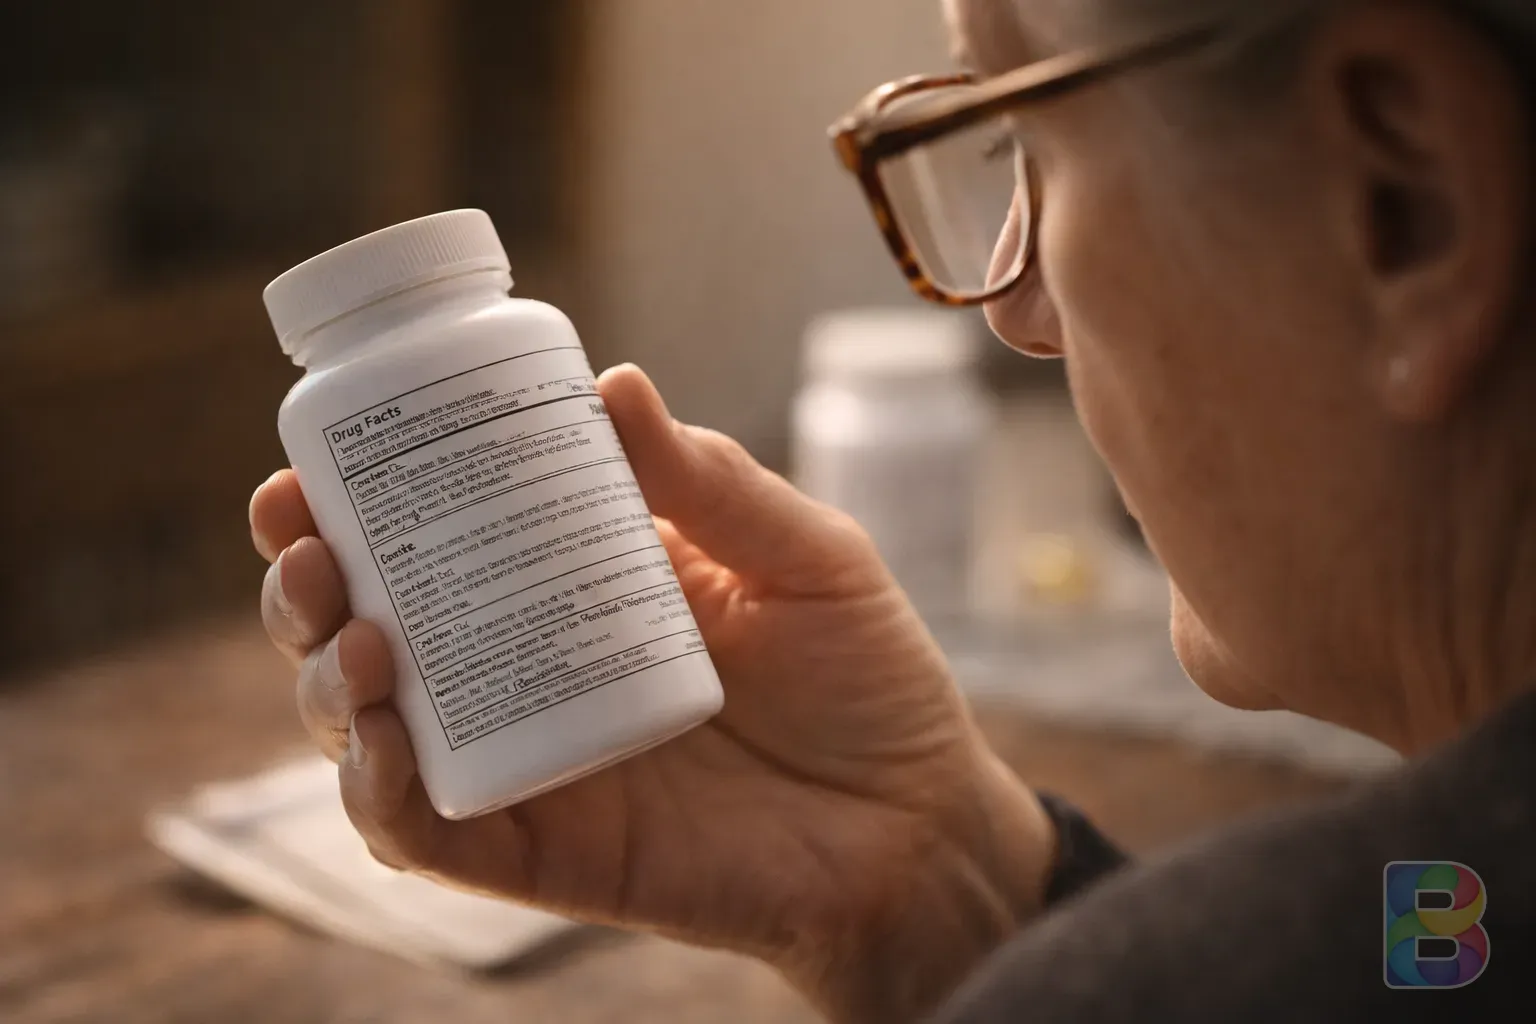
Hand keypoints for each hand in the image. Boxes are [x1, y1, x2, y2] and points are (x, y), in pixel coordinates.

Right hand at [251, 365, 1054, 1022]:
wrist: (916, 825)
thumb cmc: (868, 682)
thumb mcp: (805, 557)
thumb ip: (712, 483)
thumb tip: (611, 386)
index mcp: (577, 586)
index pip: (437, 536)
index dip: (356, 502)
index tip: (315, 461)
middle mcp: (529, 672)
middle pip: (371, 626)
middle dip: (307, 585)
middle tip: (306, 543)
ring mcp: (527, 763)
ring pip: (371, 730)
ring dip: (325, 684)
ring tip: (355, 635)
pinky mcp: (541, 854)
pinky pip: (427, 835)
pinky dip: (379, 797)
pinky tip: (382, 748)